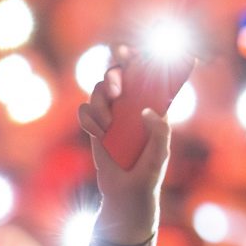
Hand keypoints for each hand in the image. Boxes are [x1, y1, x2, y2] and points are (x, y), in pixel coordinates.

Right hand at [80, 73, 170, 245]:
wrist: (126, 194)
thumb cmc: (148, 172)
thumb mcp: (160, 152)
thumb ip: (160, 131)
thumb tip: (145, 110)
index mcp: (150, 106)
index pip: (145, 75)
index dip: (138, 58)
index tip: (131, 51)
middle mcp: (130, 106)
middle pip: (118, 75)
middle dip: (114, 75)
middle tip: (117, 92)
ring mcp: (111, 115)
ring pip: (99, 91)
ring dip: (100, 104)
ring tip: (107, 126)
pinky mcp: (95, 127)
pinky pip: (84, 112)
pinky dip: (89, 119)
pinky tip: (98, 134)